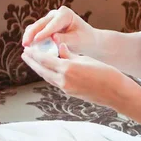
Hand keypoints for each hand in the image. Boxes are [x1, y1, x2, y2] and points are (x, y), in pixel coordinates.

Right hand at [22, 6, 95, 56]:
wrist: (86, 40)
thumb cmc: (84, 40)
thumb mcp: (77, 40)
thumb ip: (65, 39)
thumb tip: (53, 38)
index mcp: (65, 14)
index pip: (52, 24)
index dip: (43, 32)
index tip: (36, 40)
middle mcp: (54, 14)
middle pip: (39, 24)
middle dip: (31, 34)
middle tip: (25, 45)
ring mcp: (48, 20)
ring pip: (34, 27)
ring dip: (28, 37)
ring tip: (25, 48)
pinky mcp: (43, 27)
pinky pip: (33, 32)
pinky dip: (30, 40)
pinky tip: (28, 48)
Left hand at [22, 43, 138, 108]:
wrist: (116, 93)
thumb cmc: (105, 72)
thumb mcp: (86, 59)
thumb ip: (70, 55)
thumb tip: (59, 48)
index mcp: (68, 69)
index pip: (45, 60)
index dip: (34, 54)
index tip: (27, 49)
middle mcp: (63, 80)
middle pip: (42, 70)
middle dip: (32, 62)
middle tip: (24, 54)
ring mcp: (65, 88)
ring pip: (47, 77)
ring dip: (38, 69)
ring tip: (32, 61)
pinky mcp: (69, 92)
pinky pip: (54, 82)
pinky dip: (48, 74)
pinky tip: (46, 70)